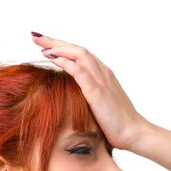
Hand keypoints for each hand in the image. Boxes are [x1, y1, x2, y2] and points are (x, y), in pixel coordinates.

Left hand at [30, 32, 150, 150]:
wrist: (134, 133)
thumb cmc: (118, 125)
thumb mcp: (102, 107)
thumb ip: (90, 99)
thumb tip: (75, 101)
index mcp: (104, 76)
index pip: (82, 55)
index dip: (63, 48)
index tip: (46, 46)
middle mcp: (103, 73)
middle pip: (77, 49)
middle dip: (56, 41)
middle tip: (36, 36)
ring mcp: (101, 81)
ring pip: (78, 54)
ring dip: (58, 47)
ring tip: (40, 44)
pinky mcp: (97, 91)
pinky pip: (79, 71)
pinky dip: (65, 61)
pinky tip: (52, 58)